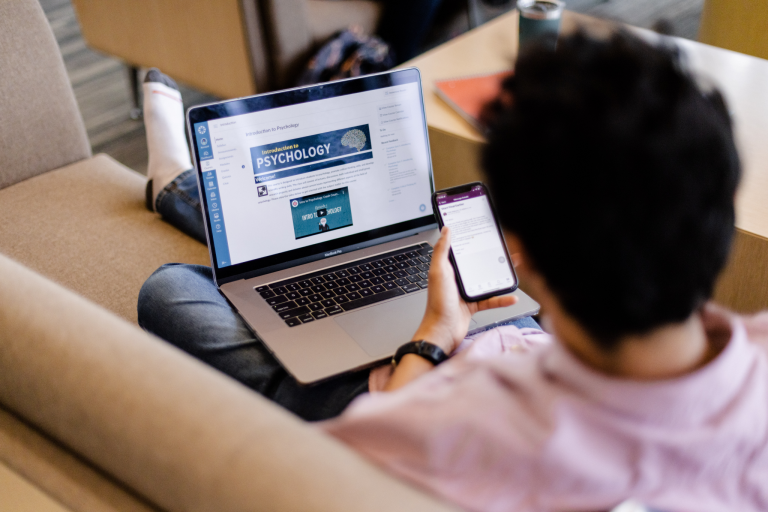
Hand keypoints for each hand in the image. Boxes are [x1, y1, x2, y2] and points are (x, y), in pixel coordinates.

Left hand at [412, 226, 517, 353]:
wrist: (441, 332)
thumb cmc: (437, 304)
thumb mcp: (438, 272)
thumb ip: (442, 250)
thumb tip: (445, 230)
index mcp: (448, 269)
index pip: (462, 250)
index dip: (472, 241)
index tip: (485, 233)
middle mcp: (457, 279)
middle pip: (478, 264)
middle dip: (492, 257)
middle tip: (506, 250)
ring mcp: (466, 292)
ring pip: (487, 280)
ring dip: (500, 276)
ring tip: (514, 269)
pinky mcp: (473, 305)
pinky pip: (491, 300)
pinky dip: (502, 299)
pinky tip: (512, 297)